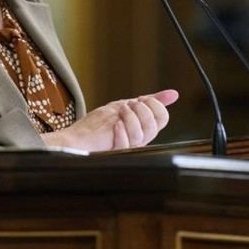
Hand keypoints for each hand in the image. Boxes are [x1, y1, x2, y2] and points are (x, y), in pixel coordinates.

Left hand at [42, 89, 178, 151]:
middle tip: (128, 105)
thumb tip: (173, 94)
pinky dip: (123, 131)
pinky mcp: (117, 153)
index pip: (163, 118)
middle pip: (155, 125)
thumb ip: (148, 102)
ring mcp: (129, 147)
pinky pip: (128, 144)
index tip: (141, 99)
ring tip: (119, 112)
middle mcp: (139, 140)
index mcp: (143, 130)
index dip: (155, 105)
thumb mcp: (125, 106)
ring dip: (130, 117)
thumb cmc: (97, 125)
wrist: (76, 139)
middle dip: (142, 109)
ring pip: (143, 134)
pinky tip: (115, 124)